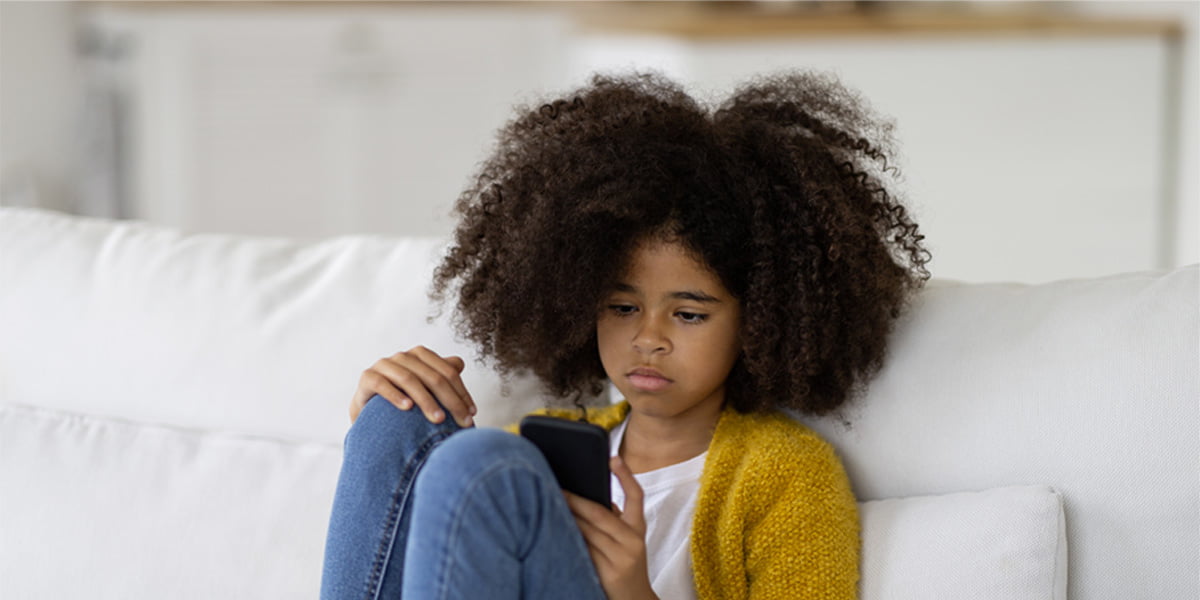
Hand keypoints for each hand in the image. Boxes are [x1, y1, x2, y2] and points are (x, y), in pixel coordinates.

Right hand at [349, 345, 476, 426]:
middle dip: (450, 400)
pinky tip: (408, 408)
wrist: (371, 414)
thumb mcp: (426, 389)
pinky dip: (395, 395)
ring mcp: (383, 365)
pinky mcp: (367, 377)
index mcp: (421, 355)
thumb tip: (459, 363)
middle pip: (432, 377)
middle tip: (461, 422)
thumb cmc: (404, 401)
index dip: (462, 393)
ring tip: (438, 419)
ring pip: (409, 379)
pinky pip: (381, 384)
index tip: (472, 414)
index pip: (448, 372)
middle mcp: (403, 357)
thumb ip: (442, 375)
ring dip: (426, 400)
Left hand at [565, 455, 657, 599]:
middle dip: (575, 499)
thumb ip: (612, 520)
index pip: (636, 496)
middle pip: (599, 513)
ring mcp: (621, 558)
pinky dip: (568, 540)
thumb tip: (583, 495)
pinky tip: (553, 532)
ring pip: (587, 532)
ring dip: (566, 518)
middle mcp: (633, 541)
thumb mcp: (627, 541)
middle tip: (554, 486)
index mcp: (638, 529)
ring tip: (547, 505)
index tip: (613, 457)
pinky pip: (583, 551)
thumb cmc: (625, 565)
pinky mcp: (608, 573)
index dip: (626, 475)